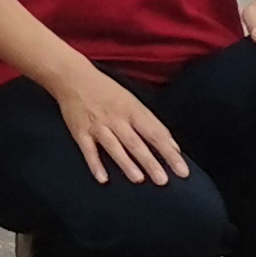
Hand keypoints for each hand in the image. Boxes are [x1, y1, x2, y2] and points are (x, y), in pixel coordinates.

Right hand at [48, 61, 187, 186]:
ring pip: (113, 146)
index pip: (155, 134)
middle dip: (149, 161)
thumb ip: (152, 124)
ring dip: (125, 162)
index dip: (169, 153)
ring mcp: (97, 125)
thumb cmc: (108, 91)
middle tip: (162, 180)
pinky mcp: (79, 131)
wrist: (73, 77)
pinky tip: (102, 178)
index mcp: (132, 110)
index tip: (182, 171)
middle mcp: (116, 118)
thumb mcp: (133, 102)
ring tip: (138, 178)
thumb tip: (174, 147)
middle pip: (135, 142)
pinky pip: (88, 149)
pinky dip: (94, 164)